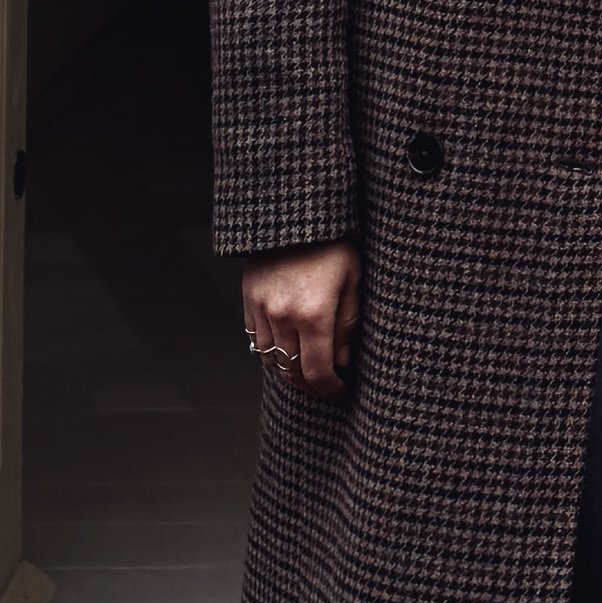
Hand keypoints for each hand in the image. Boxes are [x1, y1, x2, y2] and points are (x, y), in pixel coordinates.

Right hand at [241, 243, 360, 395]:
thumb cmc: (334, 243)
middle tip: (326, 385)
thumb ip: (347, 326)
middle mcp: (283, 316)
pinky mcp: (249, 297)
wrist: (298, 211)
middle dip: (311, 385)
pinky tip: (286, 349)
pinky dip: (270, 351)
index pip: (318, 372)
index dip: (330, 389)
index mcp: (314, 314)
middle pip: (291, 371)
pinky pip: (255, 338)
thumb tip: (341, 362)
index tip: (341, 391)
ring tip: (307, 369)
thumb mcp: (353, 281)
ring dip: (289, 371)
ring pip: (270, 359)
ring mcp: (261, 307)